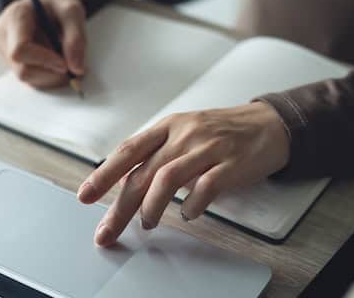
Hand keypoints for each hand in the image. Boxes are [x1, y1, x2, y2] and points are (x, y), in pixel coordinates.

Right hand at [0, 0, 86, 87]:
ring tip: (65, 59)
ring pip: (28, 78)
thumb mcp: (73, 11)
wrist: (50, 2)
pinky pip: (30, 79)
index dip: (44, 61)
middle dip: (51, 73)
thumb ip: (76, 38)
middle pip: (23, 70)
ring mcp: (4, 50)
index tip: (66, 64)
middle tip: (73, 65)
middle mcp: (3, 35)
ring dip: (52, 76)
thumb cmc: (60, 3)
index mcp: (14, 17)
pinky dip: (48, 77)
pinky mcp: (11, 62)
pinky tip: (57, 63)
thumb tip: (76, 69)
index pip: (20, 50)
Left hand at [77, 102, 289, 246]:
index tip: (85, 195)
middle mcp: (183, 135)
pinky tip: (188, 214)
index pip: (128, 150)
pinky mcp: (230, 164)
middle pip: (142, 173)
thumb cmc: (221, 130)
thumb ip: (157, 152)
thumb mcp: (183, 130)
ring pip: (167, 179)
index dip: (104, 174)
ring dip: (152, 207)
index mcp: (168, 126)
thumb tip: (125, 181)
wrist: (267, 123)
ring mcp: (207, 148)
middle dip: (120, 206)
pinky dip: (191, 206)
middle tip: (107, 230)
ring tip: (147, 223)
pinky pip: (205, 188)